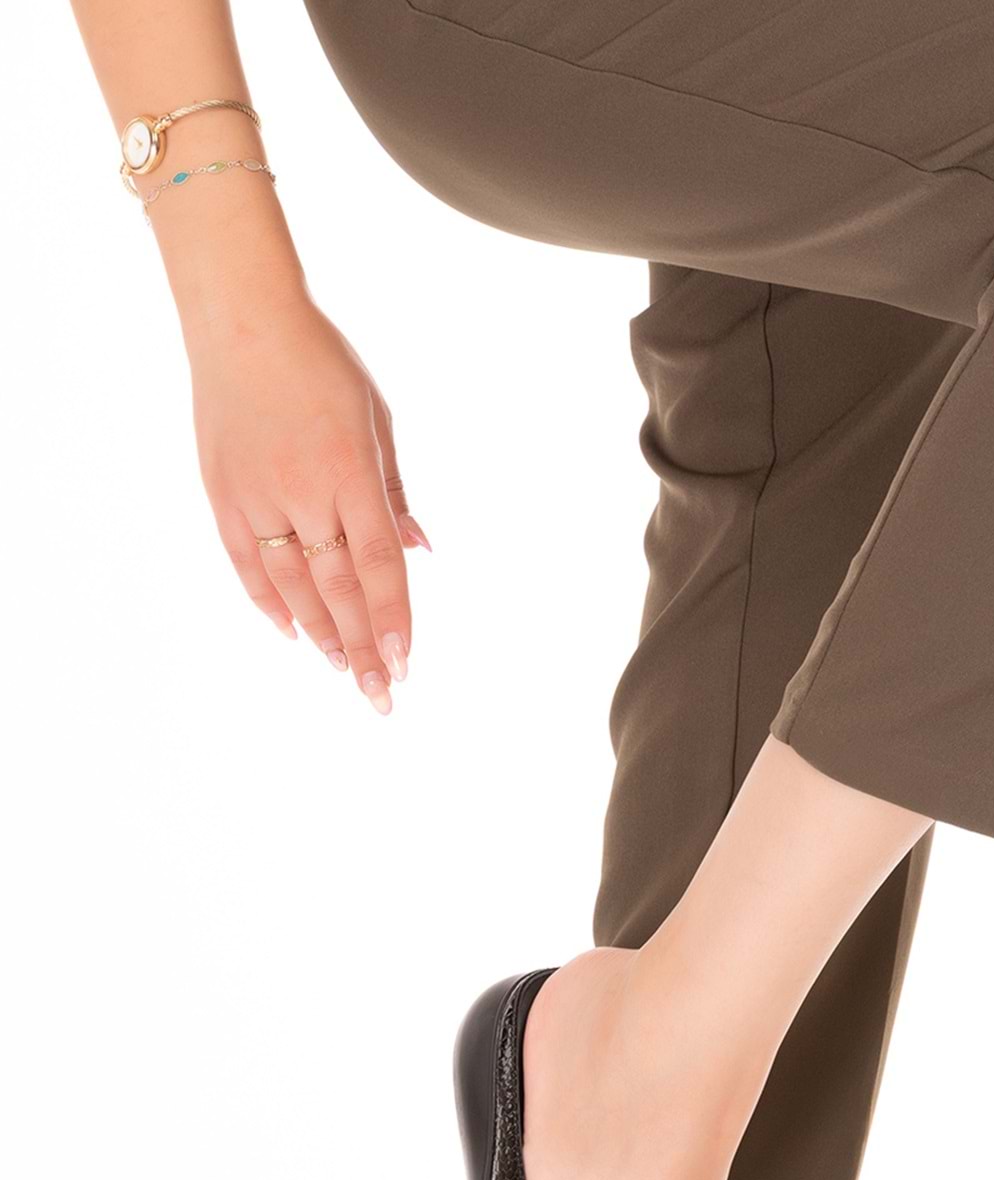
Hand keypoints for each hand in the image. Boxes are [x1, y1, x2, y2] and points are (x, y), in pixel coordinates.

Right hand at [189, 291, 428, 712]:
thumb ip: (394, 493)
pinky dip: (269, 601)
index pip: (377, 565)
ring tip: (343, 669)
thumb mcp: (377, 419)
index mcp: (350, 472)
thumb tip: (418, 552)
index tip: (402, 662)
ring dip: (321, 632)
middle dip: (362, 647)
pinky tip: (291, 632)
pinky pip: (247, 563)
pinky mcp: (222, 493)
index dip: (391, 619)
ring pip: (292, 585)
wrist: (241, 317)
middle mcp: (303, 490)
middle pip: (338, 588)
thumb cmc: (320, 362)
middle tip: (380, 695)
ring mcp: (257, 494)